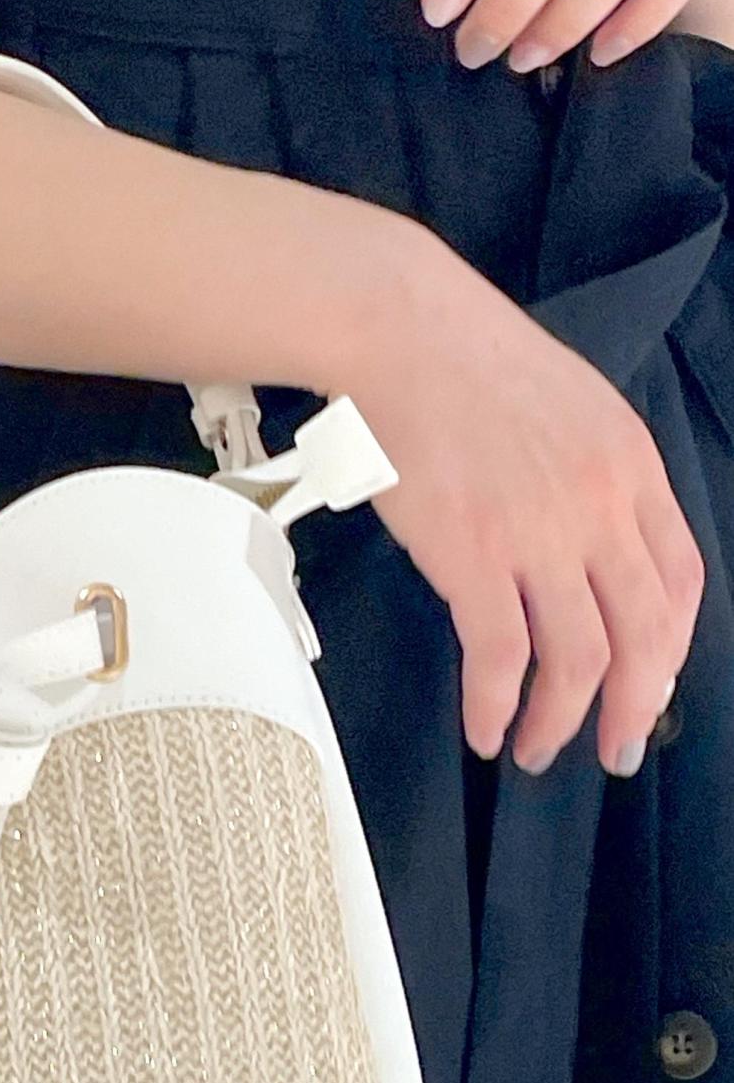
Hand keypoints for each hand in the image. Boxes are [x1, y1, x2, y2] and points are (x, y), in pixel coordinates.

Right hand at [342, 221, 702, 775]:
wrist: (400, 331)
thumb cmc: (467, 364)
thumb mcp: (572, 409)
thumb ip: (594, 480)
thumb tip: (585, 554)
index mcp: (630, 468)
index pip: (681, 582)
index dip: (671, 652)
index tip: (649, 690)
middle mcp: (599, 506)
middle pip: (642, 635)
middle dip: (632, 709)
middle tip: (613, 750)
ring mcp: (538, 533)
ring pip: (577, 659)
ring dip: (559, 720)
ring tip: (537, 750)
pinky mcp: (472, 554)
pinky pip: (499, 655)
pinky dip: (496, 705)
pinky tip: (486, 727)